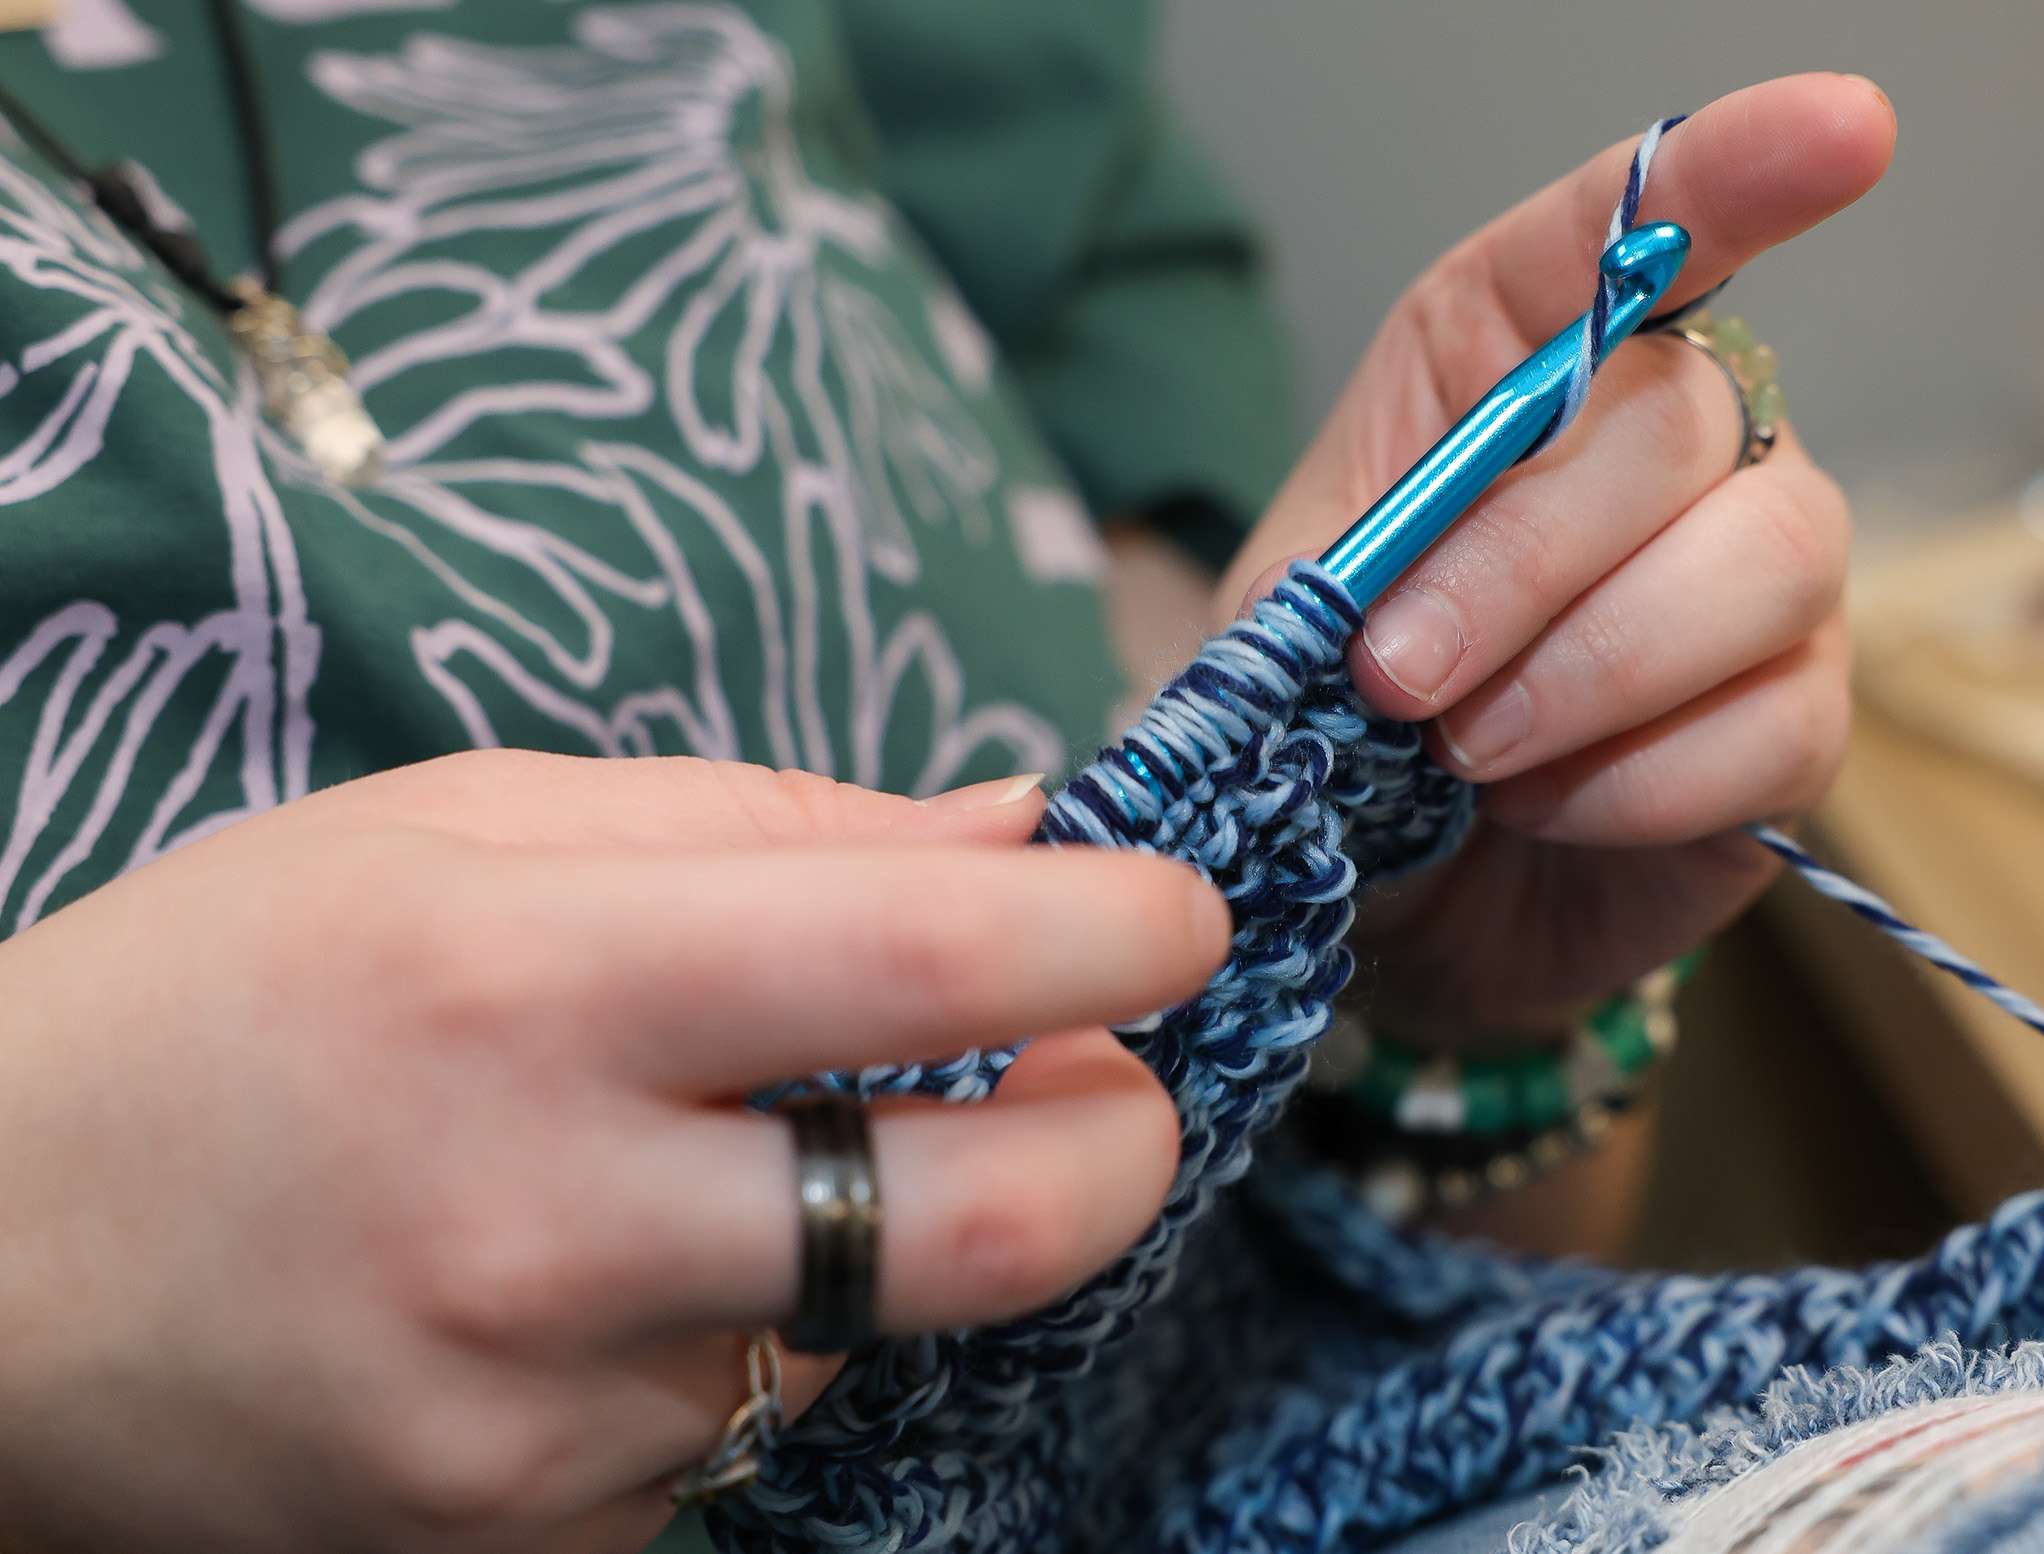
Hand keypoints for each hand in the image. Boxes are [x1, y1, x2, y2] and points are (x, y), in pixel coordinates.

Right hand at [0, 753, 1224, 1553]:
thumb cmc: (223, 999)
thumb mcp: (464, 830)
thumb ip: (771, 828)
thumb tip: (1022, 830)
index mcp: (532, 985)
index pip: (919, 964)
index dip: (1109, 934)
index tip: (1182, 912)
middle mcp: (547, 1223)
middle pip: (987, 1224)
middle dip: (1124, 1143)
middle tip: (1123, 1079)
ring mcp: (541, 1424)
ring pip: (871, 1329)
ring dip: (895, 1234)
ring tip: (747, 1154)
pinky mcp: (532, 1547)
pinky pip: (748, 1436)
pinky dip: (755, 1342)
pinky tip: (622, 1280)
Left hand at [1222, 74, 1894, 1032]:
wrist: (1378, 898)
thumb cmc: (1334, 721)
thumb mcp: (1290, 614)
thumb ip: (1362, 550)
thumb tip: (1434, 563)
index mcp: (1520, 364)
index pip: (1641, 232)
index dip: (1735, 172)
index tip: (1845, 126)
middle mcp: (1671, 444)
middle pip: (1684, 423)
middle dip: (1524, 562)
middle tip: (1400, 679)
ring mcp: (1759, 580)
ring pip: (1766, 560)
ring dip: (1590, 672)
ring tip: (1469, 753)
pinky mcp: (1799, 723)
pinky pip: (1777, 723)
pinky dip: (1634, 782)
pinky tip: (1547, 808)